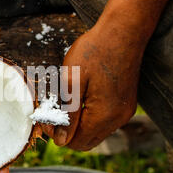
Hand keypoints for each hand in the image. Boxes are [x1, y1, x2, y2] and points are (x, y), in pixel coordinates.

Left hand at [43, 21, 141, 150]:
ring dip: (78, 124)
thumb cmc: (95, 51)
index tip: (45, 115)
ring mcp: (124, 111)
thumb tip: (61, 141)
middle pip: (86, 141)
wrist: (124, 30)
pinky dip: (89, 116)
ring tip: (65, 101)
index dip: (56, 134)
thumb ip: (67, 114)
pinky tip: (81, 97)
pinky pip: (104, 121)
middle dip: (66, 131)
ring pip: (95, 132)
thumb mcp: (72, 82)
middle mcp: (118, 119)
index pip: (75, 142)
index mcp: (103, 116)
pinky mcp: (126, 103)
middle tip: (52, 111)